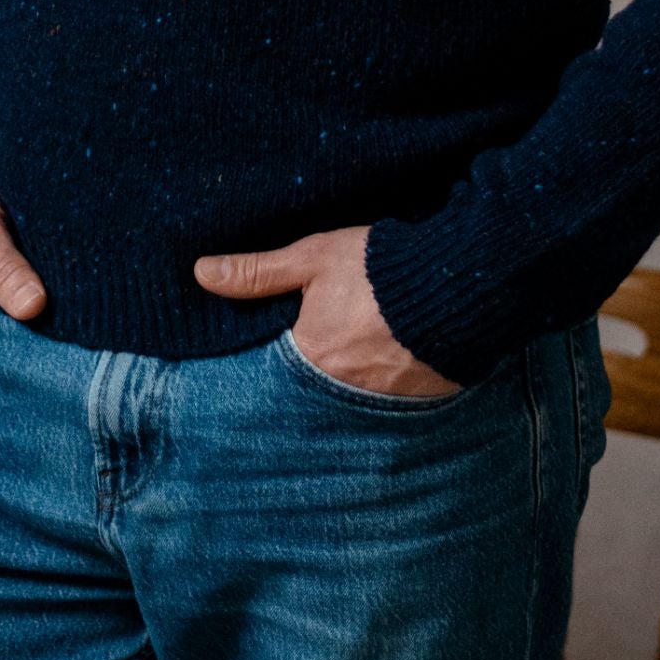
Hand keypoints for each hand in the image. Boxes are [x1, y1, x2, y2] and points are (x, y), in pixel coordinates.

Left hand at [193, 223, 462, 396]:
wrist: (459, 282)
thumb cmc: (379, 268)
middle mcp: (341, 391)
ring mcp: (381, 400)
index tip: (267, 352)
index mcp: (310, 358)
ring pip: (347, 396)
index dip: (273, 356)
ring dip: (346, 379)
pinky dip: (380, 384)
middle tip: (316, 351)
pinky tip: (382, 362)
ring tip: (349, 356)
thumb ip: (257, 272)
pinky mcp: (416, 400)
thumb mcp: (312, 259)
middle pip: (312, 387)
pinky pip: (385, 399)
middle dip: (310, 372)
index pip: (274, 370)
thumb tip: (201, 274)